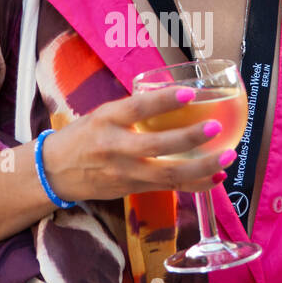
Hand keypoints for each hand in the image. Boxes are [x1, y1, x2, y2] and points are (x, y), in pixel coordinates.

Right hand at [40, 86, 236, 203]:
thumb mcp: (102, 114)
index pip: (137, 108)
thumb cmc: (83, 136)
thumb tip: (176, 97)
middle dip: (190, 138)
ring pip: (168, 175)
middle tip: (215, 128)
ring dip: (201, 168)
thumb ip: (134, 110)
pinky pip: (168, 188)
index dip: (164, 101)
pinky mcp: (131, 189)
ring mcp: (124, 172)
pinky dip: (194, 185)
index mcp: (107, 119)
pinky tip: (215, 178)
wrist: (54, 171)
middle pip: (156, 146)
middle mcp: (115, 147)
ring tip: (227, 158)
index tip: (190, 93)